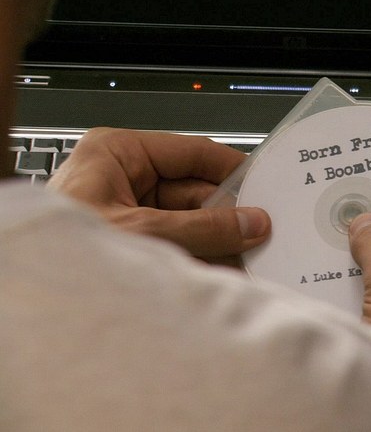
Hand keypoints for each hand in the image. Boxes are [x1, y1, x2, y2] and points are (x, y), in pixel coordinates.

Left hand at [47, 128, 270, 260]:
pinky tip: (224, 270)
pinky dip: (201, 258)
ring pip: (190, 221)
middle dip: (227, 216)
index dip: (231, 169)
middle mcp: (123, 179)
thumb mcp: (142, 231)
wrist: (29, 296)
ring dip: (217, 242)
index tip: (263, 185)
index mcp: (117, 153)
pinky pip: (179, 244)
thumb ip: (203, 227)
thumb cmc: (58, 250)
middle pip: (195, 191)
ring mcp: (129, 212)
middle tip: (260, 232)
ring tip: (246, 256)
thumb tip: (249, 223)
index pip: (191, 152)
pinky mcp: (133, 243)